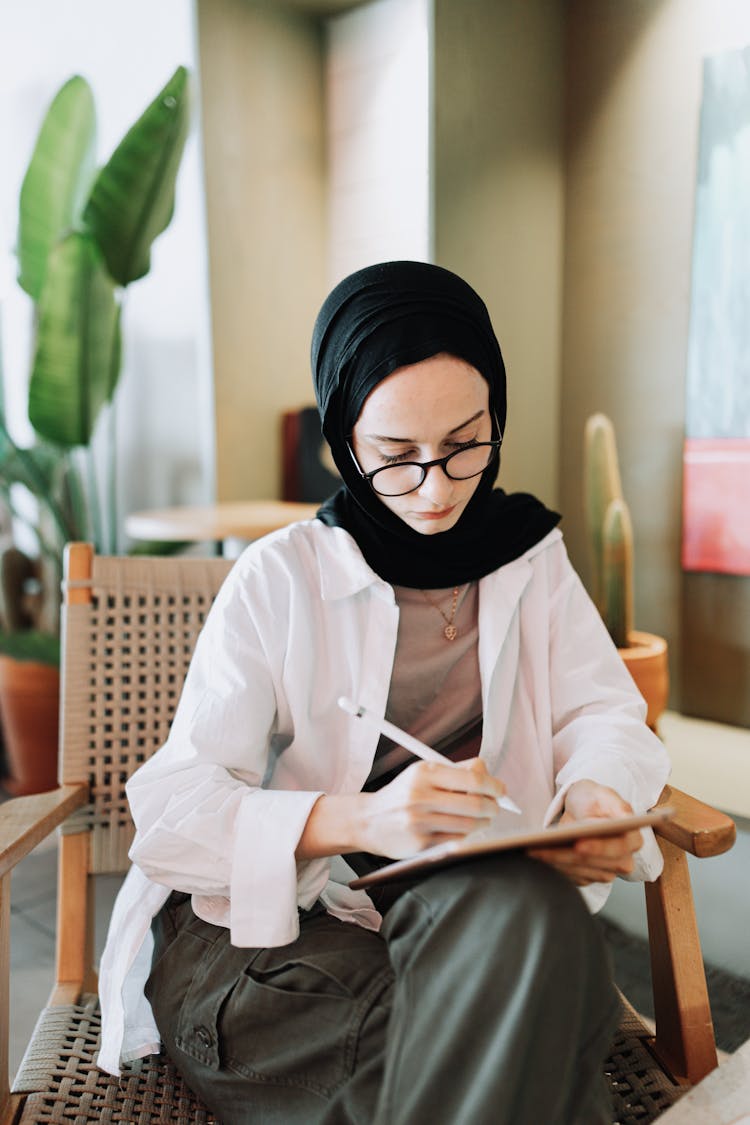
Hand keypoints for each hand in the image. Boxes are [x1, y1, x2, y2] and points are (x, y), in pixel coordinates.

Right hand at [357, 757, 506, 858]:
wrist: (369, 820)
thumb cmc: (402, 795)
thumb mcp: (423, 773)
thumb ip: (456, 769)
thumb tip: (486, 771)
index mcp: (424, 773)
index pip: (472, 779)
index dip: (493, 785)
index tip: (500, 790)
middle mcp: (420, 796)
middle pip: (474, 804)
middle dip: (493, 807)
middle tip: (495, 807)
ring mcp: (419, 822)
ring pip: (469, 825)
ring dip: (483, 823)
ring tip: (482, 819)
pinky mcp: (420, 844)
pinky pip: (456, 841)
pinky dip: (466, 835)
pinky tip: (463, 830)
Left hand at [527, 779, 642, 885]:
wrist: (580, 810)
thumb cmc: (593, 800)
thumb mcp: (604, 794)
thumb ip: (618, 805)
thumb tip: (625, 818)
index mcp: (633, 840)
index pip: (618, 849)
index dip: (598, 848)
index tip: (578, 844)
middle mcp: (622, 861)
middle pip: (593, 863)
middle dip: (566, 854)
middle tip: (541, 847)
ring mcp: (605, 872)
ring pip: (578, 871)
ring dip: (554, 861)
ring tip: (533, 850)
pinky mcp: (587, 877)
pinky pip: (569, 876)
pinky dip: (552, 866)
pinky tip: (537, 856)